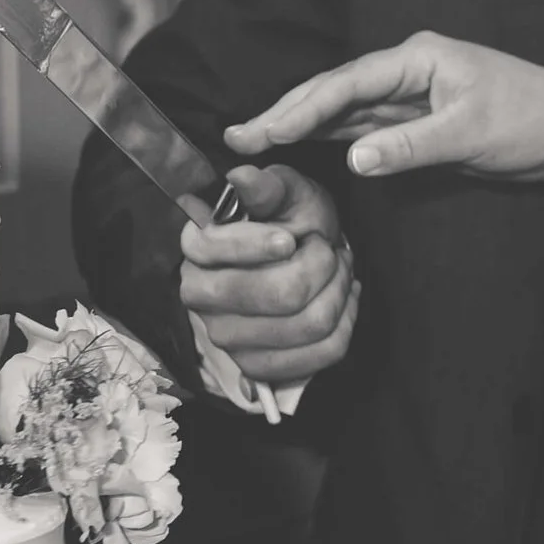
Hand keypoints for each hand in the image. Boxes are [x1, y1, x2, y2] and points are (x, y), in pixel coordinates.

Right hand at [178, 162, 357, 385]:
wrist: (300, 259)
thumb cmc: (289, 221)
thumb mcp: (284, 193)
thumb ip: (267, 186)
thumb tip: (243, 177)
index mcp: (197, 247)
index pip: (224, 253)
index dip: (264, 244)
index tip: (291, 238)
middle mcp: (201, 296)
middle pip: (281, 295)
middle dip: (323, 267)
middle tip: (329, 251)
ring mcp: (227, 337)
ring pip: (309, 325)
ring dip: (339, 293)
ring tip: (340, 272)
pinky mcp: (258, 366)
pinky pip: (321, 354)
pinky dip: (346, 324)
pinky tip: (342, 300)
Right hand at [228, 38, 543, 183]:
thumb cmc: (532, 121)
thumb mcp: (471, 135)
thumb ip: (410, 146)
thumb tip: (355, 158)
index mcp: (418, 58)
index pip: (346, 83)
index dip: (301, 108)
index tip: (265, 132)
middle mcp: (408, 70)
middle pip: (334, 91)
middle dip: (285, 113)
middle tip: (237, 137)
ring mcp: (411, 95)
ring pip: (343, 110)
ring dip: (300, 125)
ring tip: (252, 141)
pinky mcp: (417, 120)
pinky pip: (363, 126)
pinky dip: (329, 136)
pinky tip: (299, 145)